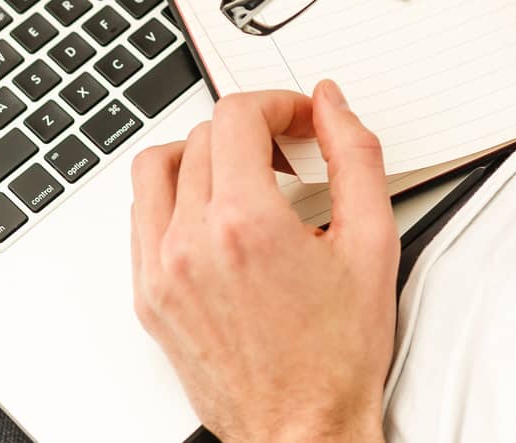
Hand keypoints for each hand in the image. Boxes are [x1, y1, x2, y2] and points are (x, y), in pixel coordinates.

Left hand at [131, 81, 397, 442]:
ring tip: (243, 177)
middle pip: (202, 136)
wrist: (304, 430)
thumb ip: (356, 156)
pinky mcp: (148, 299)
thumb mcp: (373, 243)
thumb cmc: (337, 358)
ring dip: (200, 156)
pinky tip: (215, 218)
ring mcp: (160, 273)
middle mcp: (191, 244)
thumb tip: (332, 105)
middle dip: (252, 130)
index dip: (277, 104)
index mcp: (245, 225)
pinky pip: (142, 219)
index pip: (237, 117)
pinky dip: (175, 200)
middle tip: (289, 151)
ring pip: (157, 169)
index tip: (300, 120)